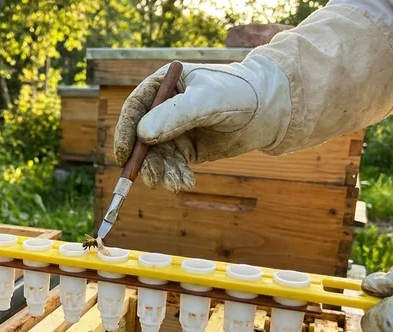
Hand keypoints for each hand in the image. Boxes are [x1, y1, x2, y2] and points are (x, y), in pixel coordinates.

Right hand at [113, 54, 291, 192]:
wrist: (269, 110)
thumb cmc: (239, 94)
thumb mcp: (207, 101)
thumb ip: (175, 115)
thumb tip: (142, 135)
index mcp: (163, 86)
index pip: (134, 108)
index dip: (125, 132)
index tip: (123, 155)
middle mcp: (163, 108)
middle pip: (141, 138)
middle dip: (145, 161)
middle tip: (152, 180)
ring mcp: (174, 129)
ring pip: (156, 156)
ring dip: (162, 172)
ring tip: (176, 184)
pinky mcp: (187, 149)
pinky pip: (172, 165)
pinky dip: (175, 176)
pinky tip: (186, 182)